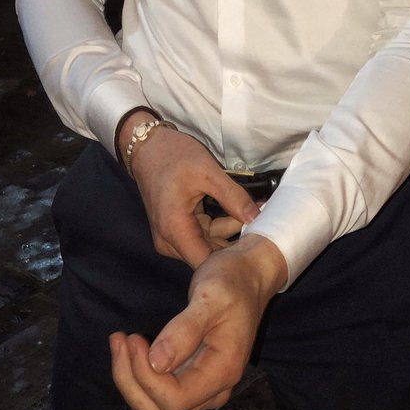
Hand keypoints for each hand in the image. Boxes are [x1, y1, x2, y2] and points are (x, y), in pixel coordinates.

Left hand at [109, 233, 286, 409]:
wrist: (249, 276)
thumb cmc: (232, 282)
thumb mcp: (210, 296)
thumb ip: (185, 329)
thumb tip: (156, 362)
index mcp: (223, 372)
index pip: (174, 400)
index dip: (145, 376)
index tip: (132, 338)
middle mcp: (214, 390)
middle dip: (131, 381)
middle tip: (120, 338)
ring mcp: (203, 388)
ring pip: (156, 409)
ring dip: (131, 380)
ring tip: (120, 341)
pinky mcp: (193, 379)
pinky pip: (159, 394)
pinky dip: (138, 376)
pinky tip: (131, 349)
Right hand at [124, 116, 259, 268]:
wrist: (147, 146)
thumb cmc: (173, 156)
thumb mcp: (207, 173)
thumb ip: (233, 197)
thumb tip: (257, 217)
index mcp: (175, 230)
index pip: (207, 263)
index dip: (233, 257)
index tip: (258, 243)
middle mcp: (169, 241)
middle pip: (208, 256)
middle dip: (235, 241)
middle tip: (262, 225)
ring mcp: (171, 236)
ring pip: (207, 245)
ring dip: (229, 231)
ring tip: (254, 213)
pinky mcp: (175, 229)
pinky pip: (201, 235)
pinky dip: (218, 225)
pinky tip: (237, 212)